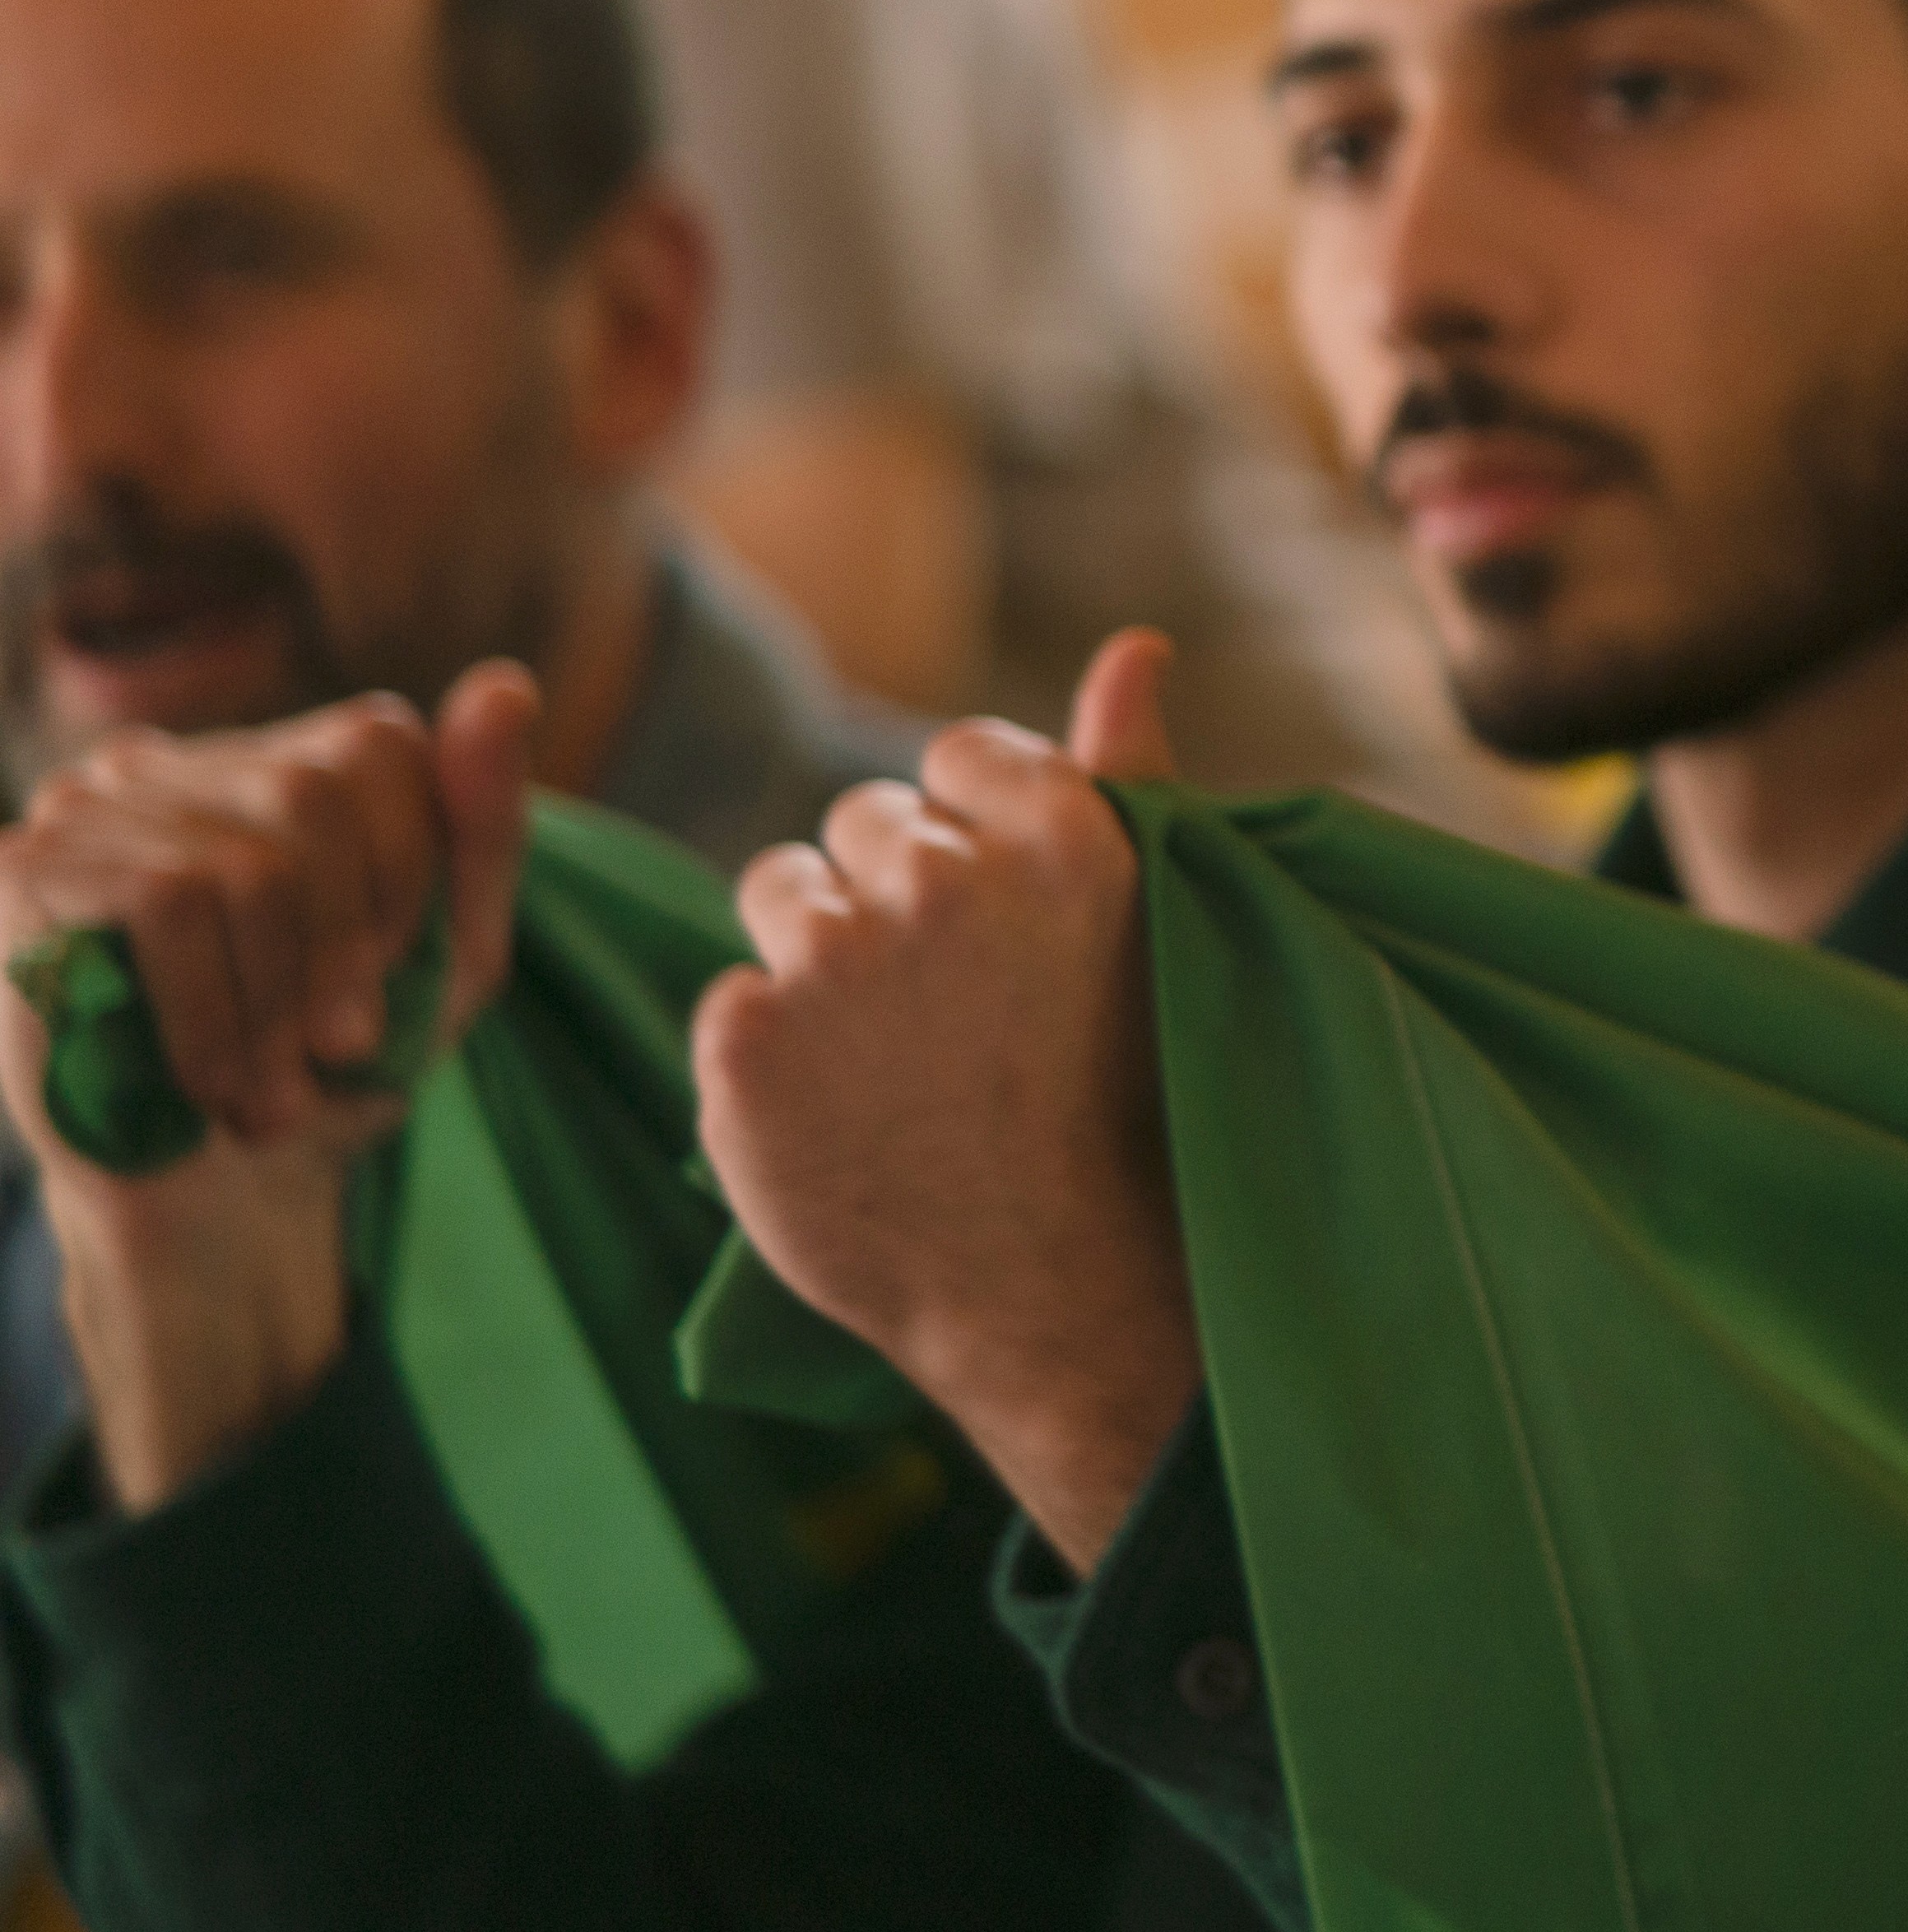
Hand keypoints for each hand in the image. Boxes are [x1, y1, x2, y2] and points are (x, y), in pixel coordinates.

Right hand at [0, 676, 536, 1508]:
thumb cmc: (336, 1058)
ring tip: (276, 1090)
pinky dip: (213, 1012)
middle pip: (312, 792)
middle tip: (338, 1047)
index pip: (376, 740)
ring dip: (277, 1002)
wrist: (213, 1188)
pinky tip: (215, 1083)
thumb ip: (482, 820)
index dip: (407, 871)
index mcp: (273, 757)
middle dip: (345, 942)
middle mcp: (173, 759)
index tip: (395, 978)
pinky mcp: (25, 871)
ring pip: (241, 861)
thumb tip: (505, 684)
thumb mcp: (452, 946)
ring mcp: (86, 808)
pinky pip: (162, 903)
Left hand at [692, 635, 1203, 1568]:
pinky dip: (767, 1052)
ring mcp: (837, 961)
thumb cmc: (1119, 1101)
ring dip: (814, 957)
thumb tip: (1137, 642)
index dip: (975, 837)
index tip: (1004, 923)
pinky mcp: (747, 1043)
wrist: (1057, 1289)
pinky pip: (733, 998)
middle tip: (946, 1008)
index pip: (960, 758)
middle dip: (888, 894)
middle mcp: (943, 879)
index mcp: (1059, 835)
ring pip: (779, 893)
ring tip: (889, 1056)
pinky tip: (839, 1111)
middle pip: (861, 821)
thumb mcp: (1149, 921)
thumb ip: (1124, 771)